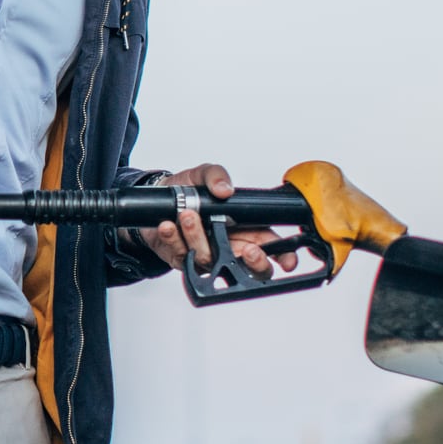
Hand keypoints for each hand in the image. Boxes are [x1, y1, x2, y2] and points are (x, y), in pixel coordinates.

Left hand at [139, 163, 297, 280]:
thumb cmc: (187, 190)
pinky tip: (168, 226)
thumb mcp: (204, 174)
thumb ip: (217, 175)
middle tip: (248, 249)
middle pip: (251, 269)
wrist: (156, 197)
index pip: (272, 247)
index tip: (287, 262)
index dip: (284, 257)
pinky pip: (181, 257)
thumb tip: (225, 189)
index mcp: (246, 229)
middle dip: (254, 263)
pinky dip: (174, 240)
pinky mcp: (183, 260)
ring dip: (198, 237)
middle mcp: (229, 247)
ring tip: (187, 215)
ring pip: (210, 260)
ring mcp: (207, 257)